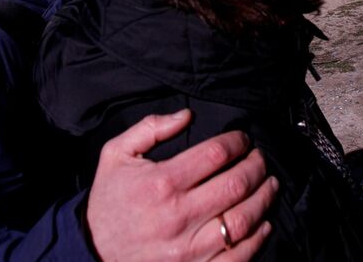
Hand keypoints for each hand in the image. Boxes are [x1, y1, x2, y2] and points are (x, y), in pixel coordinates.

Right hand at [87, 110, 277, 261]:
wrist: (92, 251)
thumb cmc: (109, 200)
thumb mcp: (116, 155)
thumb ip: (150, 128)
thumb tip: (186, 115)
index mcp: (162, 182)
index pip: (216, 154)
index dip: (237, 142)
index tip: (243, 140)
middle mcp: (178, 215)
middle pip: (236, 184)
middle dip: (257, 166)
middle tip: (261, 159)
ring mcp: (188, 248)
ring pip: (243, 220)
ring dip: (264, 198)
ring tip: (270, 184)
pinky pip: (237, 256)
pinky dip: (257, 238)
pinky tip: (263, 222)